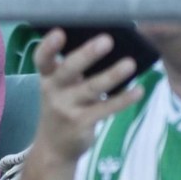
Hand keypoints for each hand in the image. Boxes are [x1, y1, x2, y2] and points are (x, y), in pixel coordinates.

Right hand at [31, 29, 143, 163]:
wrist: (54, 148)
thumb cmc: (61, 107)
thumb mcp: (58, 88)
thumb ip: (72, 71)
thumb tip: (103, 44)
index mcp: (47, 78)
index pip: (42, 59)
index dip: (49, 46)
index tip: (60, 32)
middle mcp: (53, 91)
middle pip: (69, 70)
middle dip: (87, 54)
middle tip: (107, 40)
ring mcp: (67, 108)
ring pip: (92, 88)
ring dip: (112, 75)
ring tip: (130, 64)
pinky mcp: (82, 123)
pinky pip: (106, 108)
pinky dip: (124, 99)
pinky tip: (138, 90)